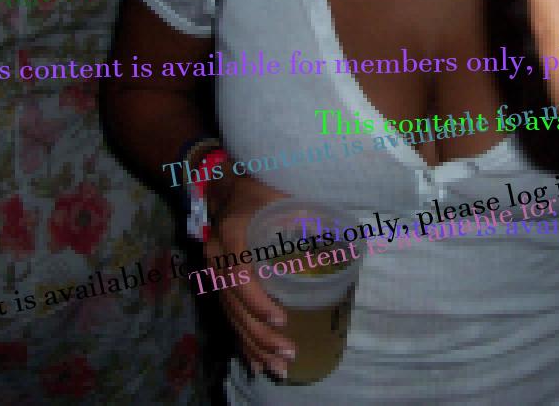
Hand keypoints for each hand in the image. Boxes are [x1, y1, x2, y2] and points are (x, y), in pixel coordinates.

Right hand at [204, 174, 293, 378]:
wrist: (222, 190)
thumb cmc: (256, 194)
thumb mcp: (279, 197)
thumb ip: (305, 215)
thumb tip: (343, 237)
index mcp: (232, 236)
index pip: (239, 275)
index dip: (257, 301)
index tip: (281, 318)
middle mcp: (218, 259)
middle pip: (234, 305)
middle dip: (260, 333)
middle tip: (288, 353)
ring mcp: (214, 274)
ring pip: (230, 316)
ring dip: (253, 344)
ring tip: (277, 368)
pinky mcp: (218, 285)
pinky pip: (228, 317)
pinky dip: (242, 341)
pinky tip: (256, 363)